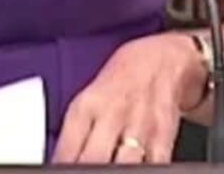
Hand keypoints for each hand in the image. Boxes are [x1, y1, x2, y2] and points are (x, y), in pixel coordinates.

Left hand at [53, 33, 202, 163]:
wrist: (162, 61)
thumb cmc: (120, 82)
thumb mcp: (89, 98)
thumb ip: (74, 132)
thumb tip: (60, 161)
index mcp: (87, 106)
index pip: (66, 148)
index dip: (62, 165)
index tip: (61, 169)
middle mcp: (112, 115)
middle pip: (94, 159)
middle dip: (85, 169)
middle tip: (83, 171)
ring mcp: (139, 128)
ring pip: (123, 166)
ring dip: (112, 170)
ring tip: (106, 170)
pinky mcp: (163, 138)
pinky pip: (152, 164)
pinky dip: (142, 168)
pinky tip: (132, 167)